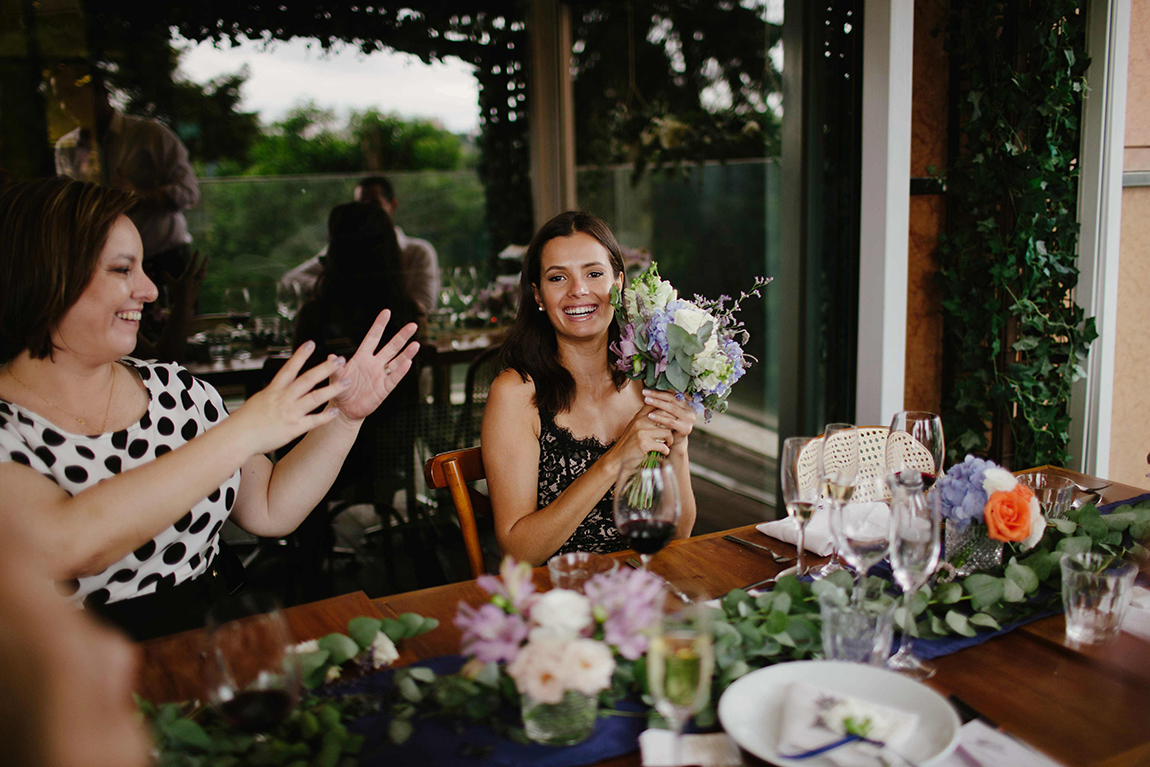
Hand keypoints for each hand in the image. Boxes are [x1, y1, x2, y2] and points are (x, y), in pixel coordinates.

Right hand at [161, 250, 207, 307]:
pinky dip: (201, 276)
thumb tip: (162, 271)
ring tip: (205, 266)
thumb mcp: (171, 285)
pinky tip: (201, 276)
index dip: (195, 257)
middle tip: (207, 256)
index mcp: (188, 277)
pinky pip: (200, 280)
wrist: (185, 305)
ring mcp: (197, 284)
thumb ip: (167, 278)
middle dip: (204, 262)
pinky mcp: (197, 289)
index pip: (192, 264)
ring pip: (202, 274)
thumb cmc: (177, 294)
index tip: (198, 250)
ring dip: (203, 269)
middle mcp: (194, 279)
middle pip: (201, 269)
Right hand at [232, 342, 350, 455]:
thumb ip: (272, 394)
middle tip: (339, 360)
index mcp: (273, 391)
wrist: (236, 438)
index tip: (311, 343)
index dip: (300, 355)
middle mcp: (283, 399)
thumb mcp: (258, 401)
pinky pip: (313, 421)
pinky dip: (325, 417)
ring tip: (346, 383)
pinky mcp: (293, 429)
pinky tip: (336, 412)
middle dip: (324, 369)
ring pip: (314, 398)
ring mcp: (290, 413)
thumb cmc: (244, 422)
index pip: (289, 368)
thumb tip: (279, 388)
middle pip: (307, 380)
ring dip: (332, 389)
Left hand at [329, 309, 420, 420]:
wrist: (344, 409)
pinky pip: (394, 378)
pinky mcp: (384, 389)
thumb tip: (332, 356)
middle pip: (391, 347)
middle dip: (402, 336)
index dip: (379, 325)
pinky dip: (401, 371)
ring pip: (396, 361)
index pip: (373, 337)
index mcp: (362, 357)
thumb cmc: (339, 391)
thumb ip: (335, 367)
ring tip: (416, 344)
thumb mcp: (335, 377)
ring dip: (406, 353)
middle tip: (413, 325)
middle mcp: (374, 364)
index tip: (387, 312)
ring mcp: (381, 375)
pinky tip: (408, 362)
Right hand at [607, 404, 673, 470]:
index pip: (657, 404)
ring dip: (670, 440)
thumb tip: (664, 412)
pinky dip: (666, 450)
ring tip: (668, 443)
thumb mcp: (635, 427)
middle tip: (673, 432)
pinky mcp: (644, 444)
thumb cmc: (629, 444)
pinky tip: (663, 452)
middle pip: (665, 415)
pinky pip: (663, 445)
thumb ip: (646, 419)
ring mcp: (642, 432)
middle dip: (673, 425)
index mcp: (639, 416)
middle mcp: (640, 421)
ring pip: (667, 432)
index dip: (668, 408)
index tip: (673, 416)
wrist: (618, 459)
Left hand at [642, 389, 695, 454]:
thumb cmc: (669, 422)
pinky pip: (670, 422)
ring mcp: (690, 419)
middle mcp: (691, 408)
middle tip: (645, 393)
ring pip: (672, 409)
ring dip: (658, 404)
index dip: (660, 390)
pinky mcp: (686, 429)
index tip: (647, 389)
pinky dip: (659, 418)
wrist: (674, 441)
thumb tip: (650, 387)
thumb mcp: (668, 410)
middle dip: (657, 395)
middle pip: (673, 399)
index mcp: (688, 401)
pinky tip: (650, 416)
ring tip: (646, 400)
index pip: (674, 393)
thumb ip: (665, 400)